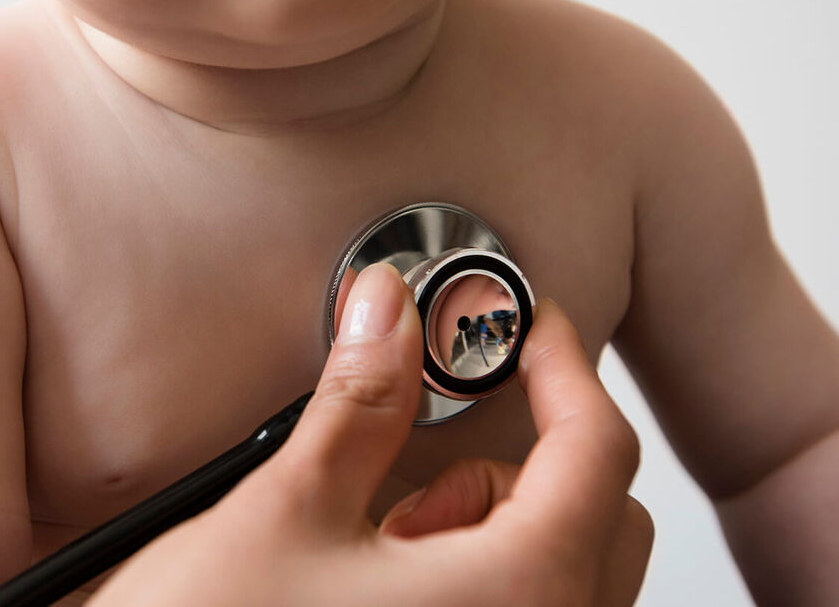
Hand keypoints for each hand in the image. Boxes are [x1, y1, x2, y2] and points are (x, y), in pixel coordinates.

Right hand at [89, 263, 652, 605]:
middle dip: (529, 454)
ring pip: (562, 574)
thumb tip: (385, 309)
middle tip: (439, 424)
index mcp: (518, 595)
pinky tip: (382, 578)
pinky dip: (477, 578)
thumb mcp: (287, 511)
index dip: (563, 366)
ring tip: (388, 527)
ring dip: (495, 524)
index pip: (597, 449)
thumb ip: (358, 401)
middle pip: (598, 516)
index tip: (529, 323)